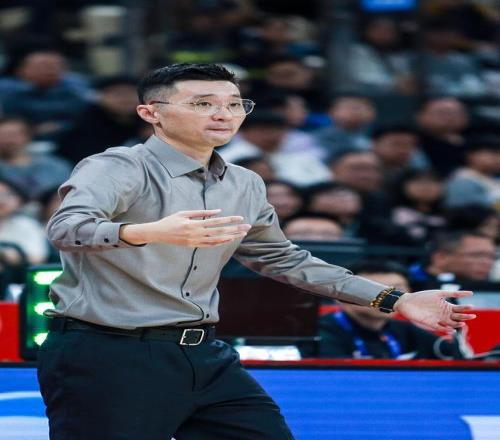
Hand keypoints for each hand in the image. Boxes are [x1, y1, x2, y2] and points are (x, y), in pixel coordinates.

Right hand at [120, 209, 250, 247]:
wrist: (158, 234)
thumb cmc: (171, 220)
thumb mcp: (185, 213)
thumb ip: (201, 212)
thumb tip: (218, 212)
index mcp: (195, 224)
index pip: (217, 222)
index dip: (229, 220)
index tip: (240, 218)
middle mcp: (197, 234)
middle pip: (220, 232)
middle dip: (235, 229)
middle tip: (247, 227)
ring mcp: (196, 241)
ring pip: (217, 240)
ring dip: (231, 237)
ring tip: (242, 234)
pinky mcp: (194, 245)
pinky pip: (210, 245)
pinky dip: (221, 243)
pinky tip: (229, 240)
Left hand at [393, 290, 475, 334]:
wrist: (407, 302)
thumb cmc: (422, 296)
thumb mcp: (438, 293)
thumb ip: (453, 293)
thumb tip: (470, 293)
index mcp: (445, 306)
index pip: (459, 309)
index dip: (465, 308)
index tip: (471, 307)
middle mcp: (443, 314)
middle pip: (457, 317)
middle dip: (464, 317)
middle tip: (472, 316)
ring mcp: (438, 319)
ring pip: (451, 324)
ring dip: (456, 324)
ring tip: (461, 323)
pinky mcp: (431, 324)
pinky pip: (440, 328)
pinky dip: (446, 329)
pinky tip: (451, 329)